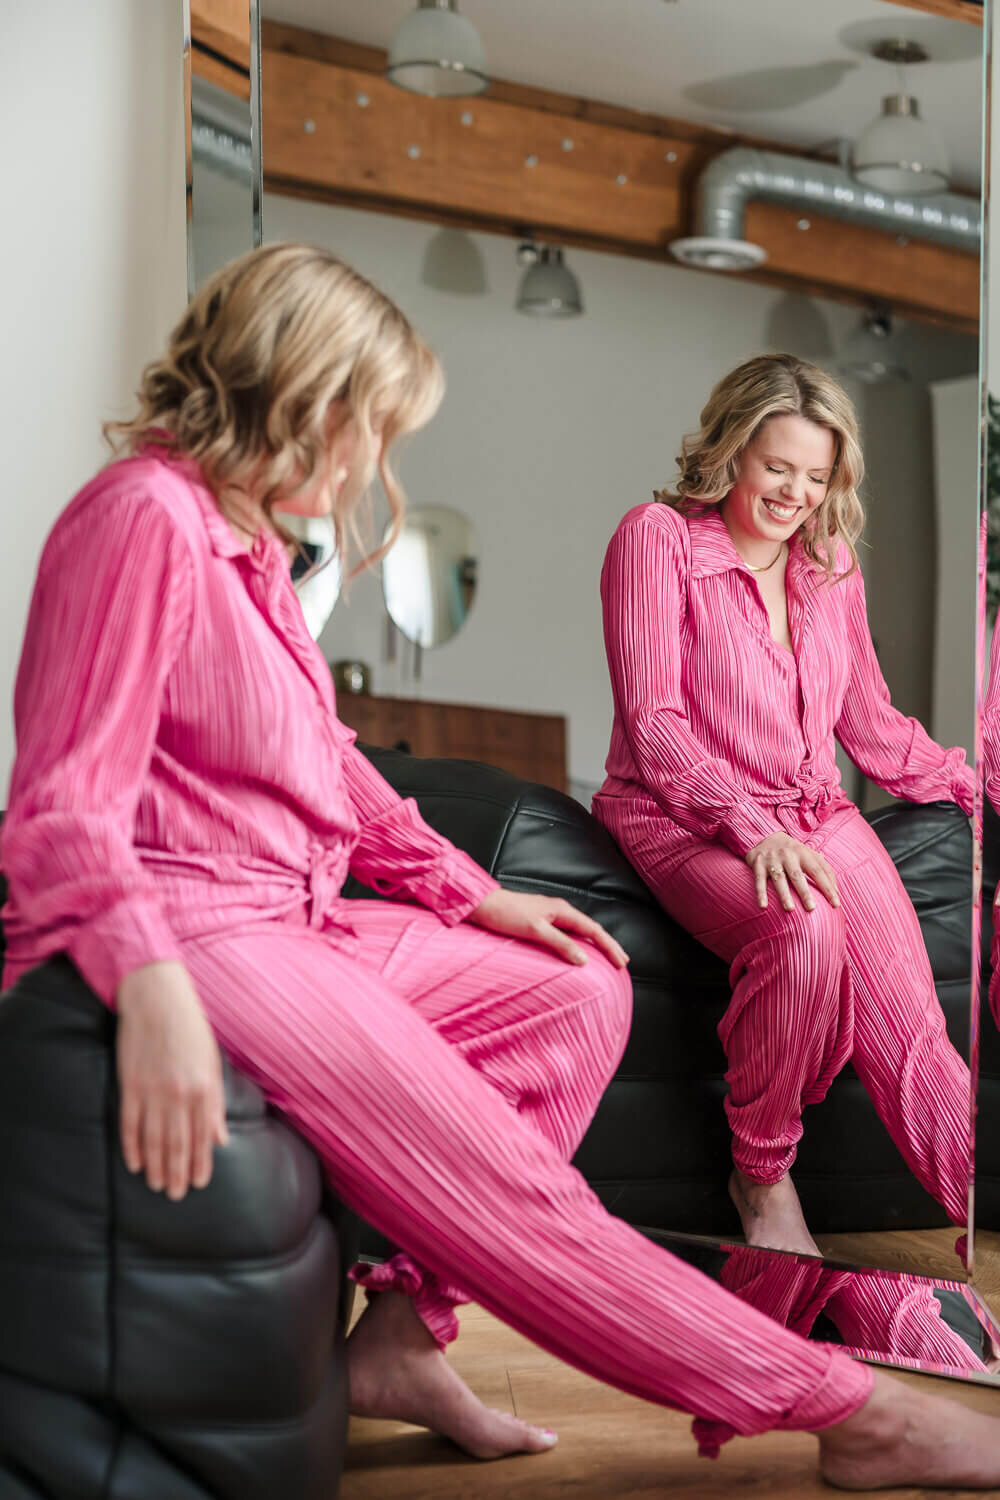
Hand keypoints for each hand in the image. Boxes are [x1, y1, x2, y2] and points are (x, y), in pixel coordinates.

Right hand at [116, 960, 229, 1199]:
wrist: (158, 998)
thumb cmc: (190, 1028)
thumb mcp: (211, 1062)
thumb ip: (216, 1102)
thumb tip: (220, 1138)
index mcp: (204, 1088)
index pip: (202, 1136)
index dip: (200, 1162)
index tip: (199, 1182)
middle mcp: (180, 1094)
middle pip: (178, 1143)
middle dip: (179, 1172)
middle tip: (177, 1195)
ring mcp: (153, 1091)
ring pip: (154, 1140)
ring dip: (157, 1166)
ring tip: (158, 1186)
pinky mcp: (130, 1085)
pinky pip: (131, 1124)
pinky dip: (132, 1147)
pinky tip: (135, 1164)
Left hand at [468, 889, 628, 968]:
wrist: (483, 906)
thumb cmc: (506, 915)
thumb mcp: (535, 931)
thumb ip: (560, 944)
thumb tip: (584, 958)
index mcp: (562, 910)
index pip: (594, 930)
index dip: (610, 946)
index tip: (621, 961)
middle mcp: (560, 911)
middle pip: (591, 929)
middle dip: (608, 945)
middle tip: (622, 961)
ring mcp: (551, 916)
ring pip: (580, 931)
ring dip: (595, 944)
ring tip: (607, 957)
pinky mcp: (541, 922)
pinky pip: (568, 934)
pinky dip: (579, 943)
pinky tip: (579, 951)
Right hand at [745, 834, 839, 912]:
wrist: (765, 835)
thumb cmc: (793, 851)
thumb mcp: (810, 855)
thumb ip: (825, 871)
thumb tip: (836, 893)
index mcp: (803, 853)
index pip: (818, 872)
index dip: (828, 888)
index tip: (836, 904)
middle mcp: (788, 855)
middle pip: (797, 876)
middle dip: (804, 892)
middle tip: (811, 908)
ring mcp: (772, 859)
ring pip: (779, 879)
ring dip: (784, 894)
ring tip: (790, 909)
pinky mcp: (757, 864)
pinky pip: (759, 880)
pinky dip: (760, 893)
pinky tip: (763, 906)